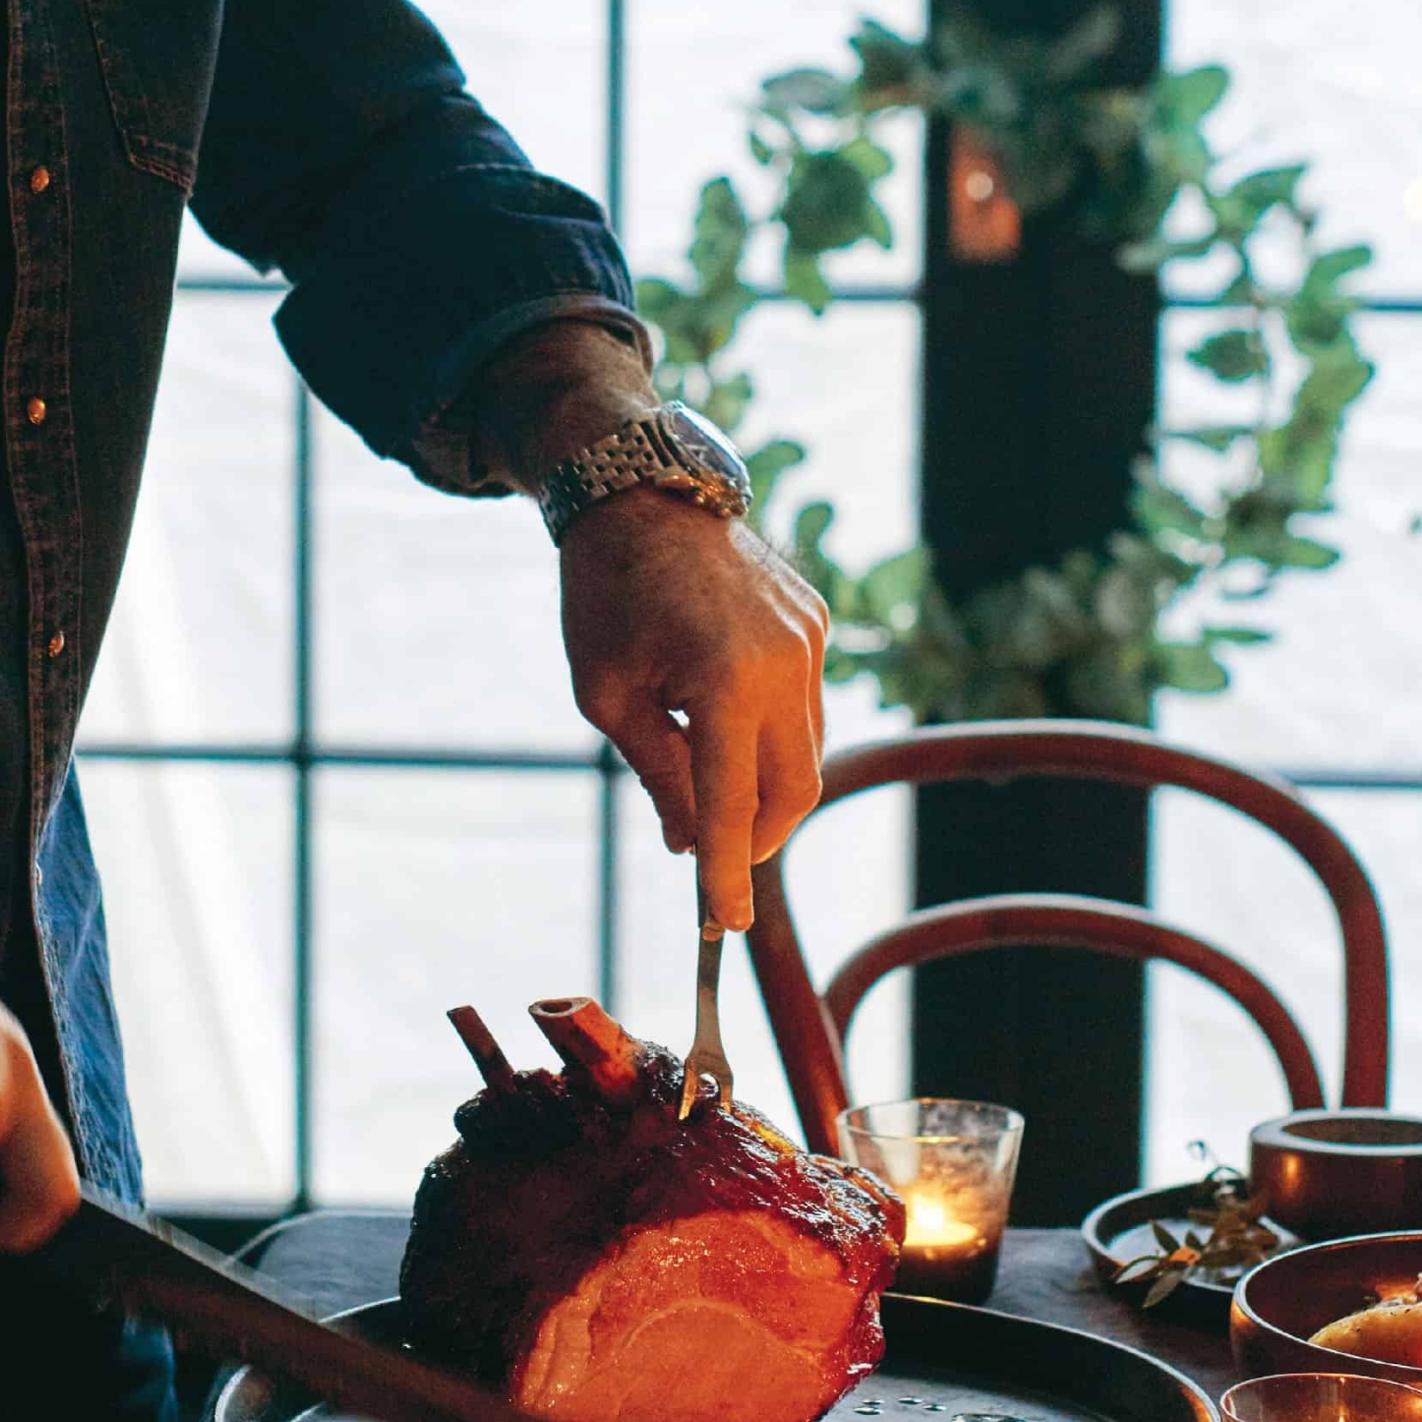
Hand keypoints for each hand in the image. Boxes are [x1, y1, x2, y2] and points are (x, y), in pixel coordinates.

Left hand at [559, 491, 828, 931]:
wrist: (640, 495)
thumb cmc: (606, 597)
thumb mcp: (607, 696)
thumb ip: (659, 774)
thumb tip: (690, 847)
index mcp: (722, 680)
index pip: (733, 805)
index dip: (728, 874)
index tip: (722, 926)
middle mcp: (783, 662)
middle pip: (792, 790)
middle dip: (756, 837)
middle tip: (711, 860)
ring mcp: (808, 640)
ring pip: (807, 751)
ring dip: (761, 783)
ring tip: (699, 765)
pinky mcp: (815, 624)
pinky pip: (804, 705)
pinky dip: (769, 733)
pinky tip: (720, 712)